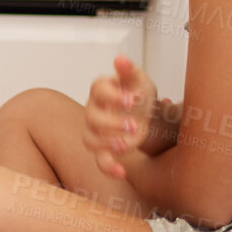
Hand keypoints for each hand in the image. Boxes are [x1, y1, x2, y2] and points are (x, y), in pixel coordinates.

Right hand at [84, 54, 159, 180]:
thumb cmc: (136, 92)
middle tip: (133, 124)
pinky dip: (108, 168)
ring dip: (107, 144)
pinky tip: (122, 172)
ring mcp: (96, 131)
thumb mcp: (138, 79)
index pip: (99, 90)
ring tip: (126, 145)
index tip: (132, 100)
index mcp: (101, 90)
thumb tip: (121, 59)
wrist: (141, 112)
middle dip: (112, 123)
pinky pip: (99, 160)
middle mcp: (93, 110)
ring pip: (90, 140)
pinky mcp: (104, 149)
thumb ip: (129, 71)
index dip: (114, 96)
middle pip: (92, 118)